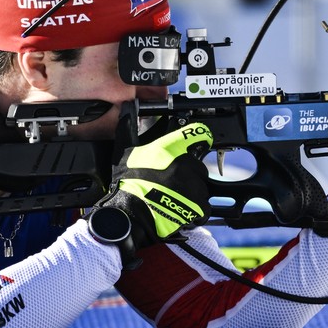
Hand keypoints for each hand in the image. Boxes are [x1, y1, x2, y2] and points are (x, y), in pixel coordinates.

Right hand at [90, 123, 212, 252]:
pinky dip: (195, 211)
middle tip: (173, 184)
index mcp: (171, 148)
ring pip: (202, 188)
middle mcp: (186, 164)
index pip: (197, 133)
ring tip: (174, 199)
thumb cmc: (127, 184)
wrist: (131, 213)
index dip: (201, 136)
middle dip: (190, 175)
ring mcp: (194, 184)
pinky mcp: (198, 204)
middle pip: (199, 167)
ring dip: (192, 194)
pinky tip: (180, 210)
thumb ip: (128, 131)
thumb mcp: (124, 153)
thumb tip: (125, 114)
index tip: (203, 139)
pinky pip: (204, 207)